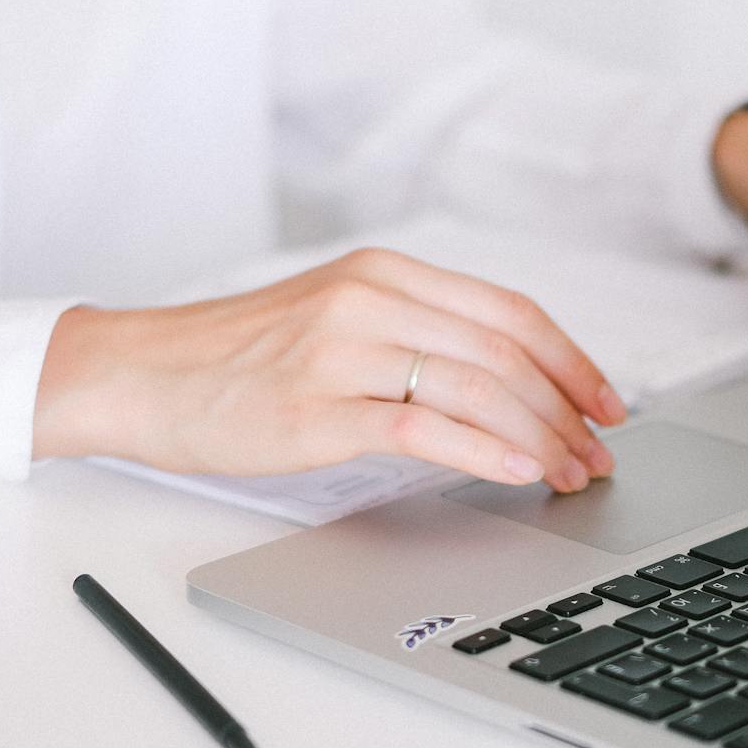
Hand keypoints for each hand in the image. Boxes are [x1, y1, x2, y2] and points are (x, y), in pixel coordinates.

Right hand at [32, 248, 626, 490]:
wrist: (140, 374)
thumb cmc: (234, 358)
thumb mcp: (332, 317)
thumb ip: (411, 333)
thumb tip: (504, 384)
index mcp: (384, 272)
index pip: (510, 311)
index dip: (573, 360)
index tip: (607, 404)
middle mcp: (370, 299)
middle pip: (506, 351)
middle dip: (568, 409)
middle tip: (598, 454)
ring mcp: (342, 350)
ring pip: (476, 386)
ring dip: (539, 437)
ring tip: (568, 475)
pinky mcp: (316, 406)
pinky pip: (422, 428)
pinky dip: (484, 453)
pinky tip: (516, 474)